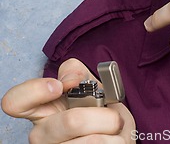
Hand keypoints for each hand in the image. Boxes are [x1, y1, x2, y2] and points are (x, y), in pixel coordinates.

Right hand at [1, 58, 135, 142]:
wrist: (111, 135)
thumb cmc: (95, 109)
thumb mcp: (87, 84)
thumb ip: (75, 71)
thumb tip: (70, 79)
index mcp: (40, 112)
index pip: (14, 101)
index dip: (35, 90)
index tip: (59, 86)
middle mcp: (41, 137)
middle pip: (73, 121)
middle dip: (105, 115)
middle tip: (112, 116)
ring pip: (92, 141)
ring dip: (114, 131)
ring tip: (113, 130)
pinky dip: (118, 141)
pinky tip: (112, 140)